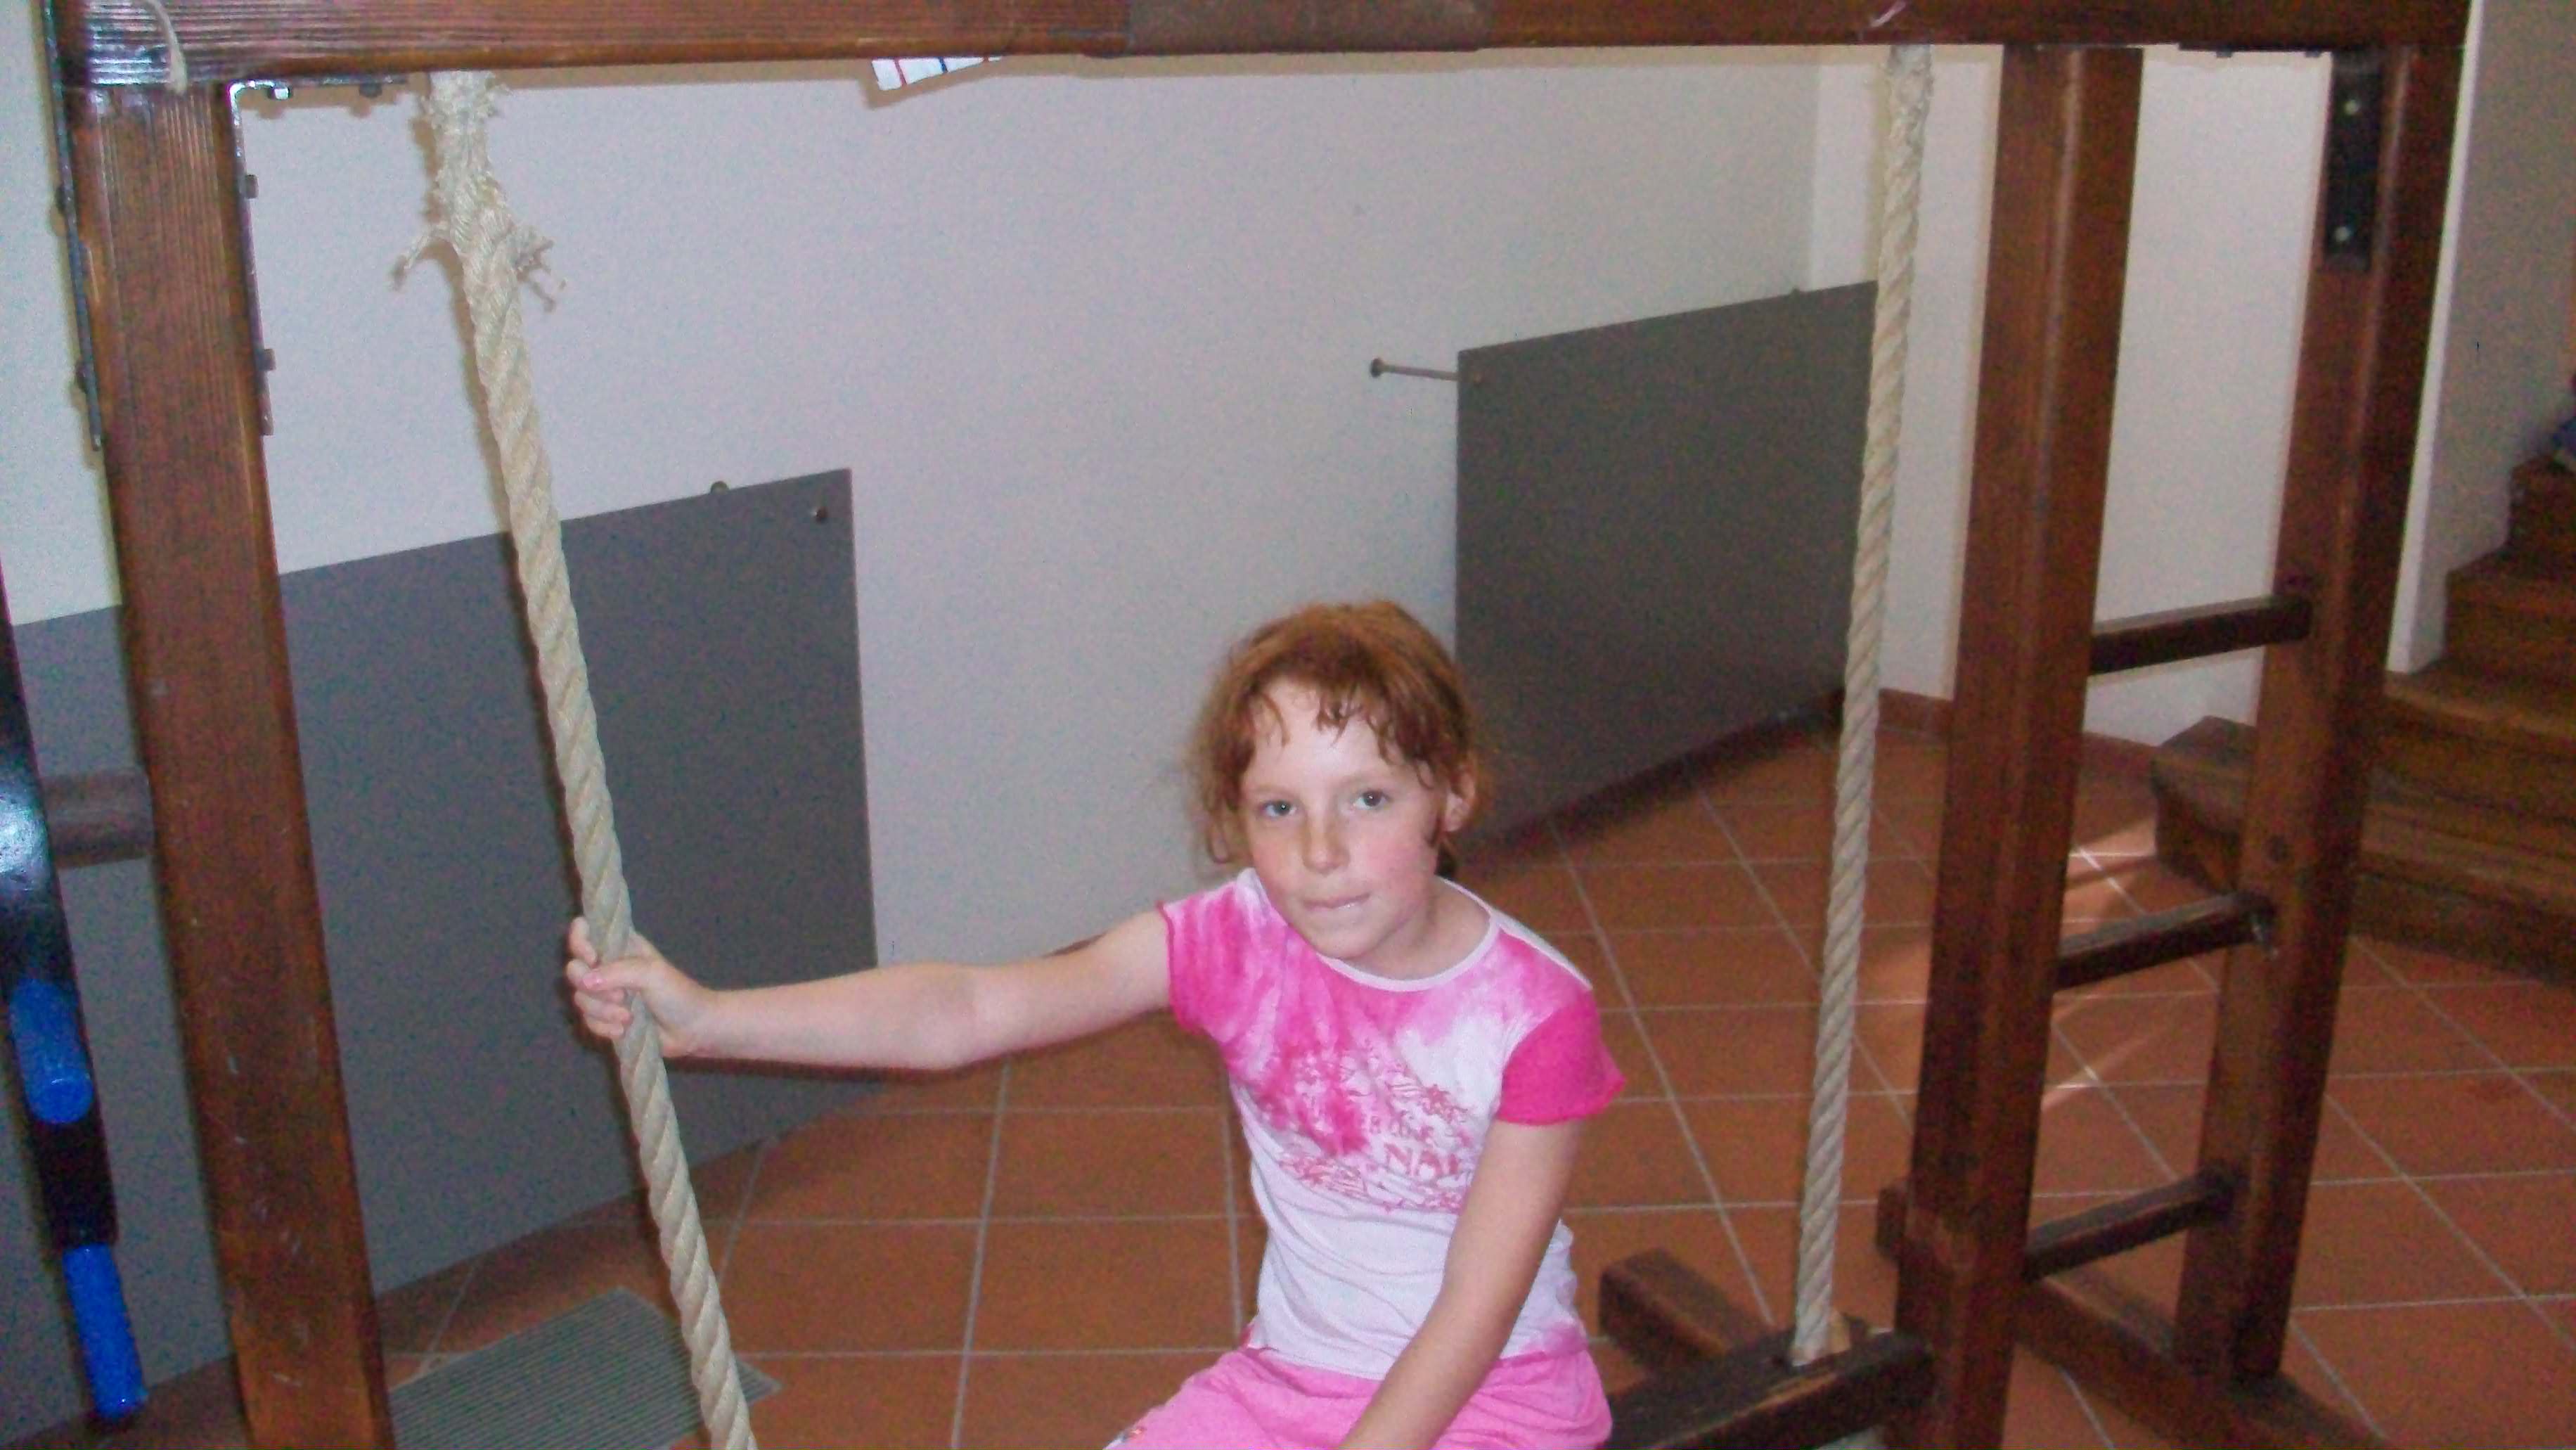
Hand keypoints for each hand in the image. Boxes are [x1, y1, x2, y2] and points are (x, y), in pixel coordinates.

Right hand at [564, 917, 719, 1057]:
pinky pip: (588, 1021)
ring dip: (602, 1011)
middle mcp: (608, 966)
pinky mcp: (606, 1017)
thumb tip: (585, 982)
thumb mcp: (652, 973)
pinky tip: (623, 1030)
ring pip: (580, 998)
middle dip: (593, 988)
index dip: (579, 942)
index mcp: (620, 945)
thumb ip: (618, 972)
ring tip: (628, 1017)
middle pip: (574, 969)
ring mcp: (605, 993)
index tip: (592, 959)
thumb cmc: (678, 993)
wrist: (692, 1029)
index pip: (585, 930)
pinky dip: (603, 1027)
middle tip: (621, 996)